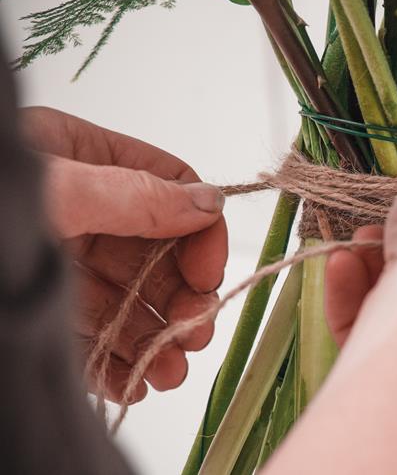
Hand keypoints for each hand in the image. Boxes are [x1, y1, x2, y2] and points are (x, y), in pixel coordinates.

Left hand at [21, 107, 227, 403]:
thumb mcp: (57, 188)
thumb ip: (135, 195)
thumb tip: (207, 201)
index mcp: (86, 158)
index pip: (170, 187)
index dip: (200, 229)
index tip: (208, 272)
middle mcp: (82, 209)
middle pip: (157, 250)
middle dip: (181, 294)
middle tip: (195, 330)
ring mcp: (64, 262)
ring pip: (131, 298)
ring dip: (157, 335)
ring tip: (170, 369)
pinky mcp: (46, 310)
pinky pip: (95, 334)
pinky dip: (120, 360)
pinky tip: (135, 381)